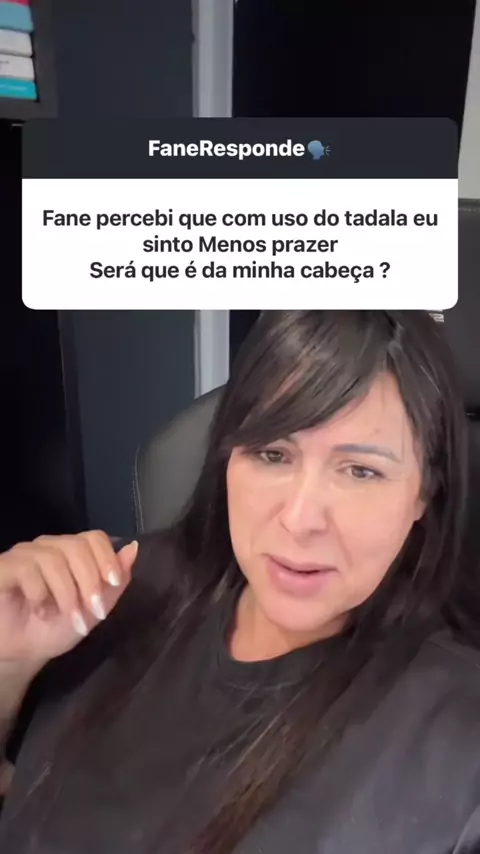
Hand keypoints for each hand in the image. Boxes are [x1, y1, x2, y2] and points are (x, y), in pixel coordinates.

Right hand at [0, 532, 137, 666]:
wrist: (20, 655)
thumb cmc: (55, 630)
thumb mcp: (94, 610)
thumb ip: (115, 582)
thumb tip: (133, 548)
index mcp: (70, 553)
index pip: (94, 537)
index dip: (106, 558)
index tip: (112, 583)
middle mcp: (47, 547)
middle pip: (76, 546)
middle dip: (90, 581)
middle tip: (94, 613)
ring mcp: (23, 555)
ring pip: (53, 559)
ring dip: (66, 593)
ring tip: (65, 617)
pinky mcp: (3, 567)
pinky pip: (26, 568)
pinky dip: (39, 593)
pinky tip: (39, 609)